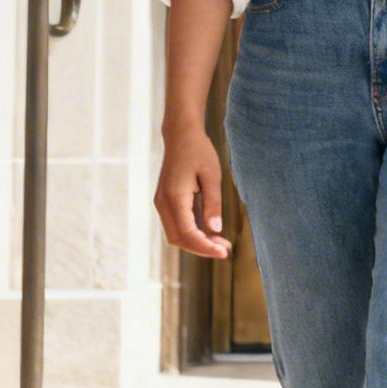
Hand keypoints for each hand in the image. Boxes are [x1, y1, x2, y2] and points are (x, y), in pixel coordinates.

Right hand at [154, 126, 231, 258]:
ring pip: (176, 234)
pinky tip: (209, 232)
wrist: (181, 136)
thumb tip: (215, 230)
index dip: (205, 246)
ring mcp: (161, 203)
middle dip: (201, 248)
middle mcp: (163, 203)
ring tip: (221, 243)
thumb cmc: (199, 152)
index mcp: (174, 197)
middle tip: (225, 249)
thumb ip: (213, 204)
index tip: (224, 252)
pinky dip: (191, 233)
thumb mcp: (212, 176)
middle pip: (179, 238)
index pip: (187, 233)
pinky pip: (175, 225)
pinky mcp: (165, 202)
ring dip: (196, 242)